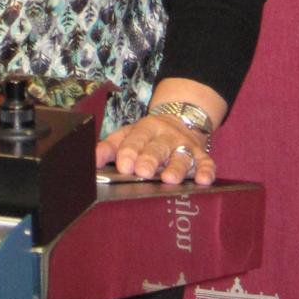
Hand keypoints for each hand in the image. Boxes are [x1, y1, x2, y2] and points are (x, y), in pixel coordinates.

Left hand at [95, 112, 214, 185]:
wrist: (181, 118)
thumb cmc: (148, 135)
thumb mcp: (129, 135)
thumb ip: (110, 147)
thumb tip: (92, 161)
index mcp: (145, 128)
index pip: (136, 139)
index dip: (129, 151)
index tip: (123, 165)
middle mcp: (166, 135)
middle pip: (157, 147)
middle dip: (150, 159)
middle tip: (142, 172)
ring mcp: (185, 145)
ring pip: (181, 155)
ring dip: (176, 167)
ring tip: (170, 180)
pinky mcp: (202, 154)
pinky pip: (206, 162)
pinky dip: (206, 170)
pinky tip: (204, 179)